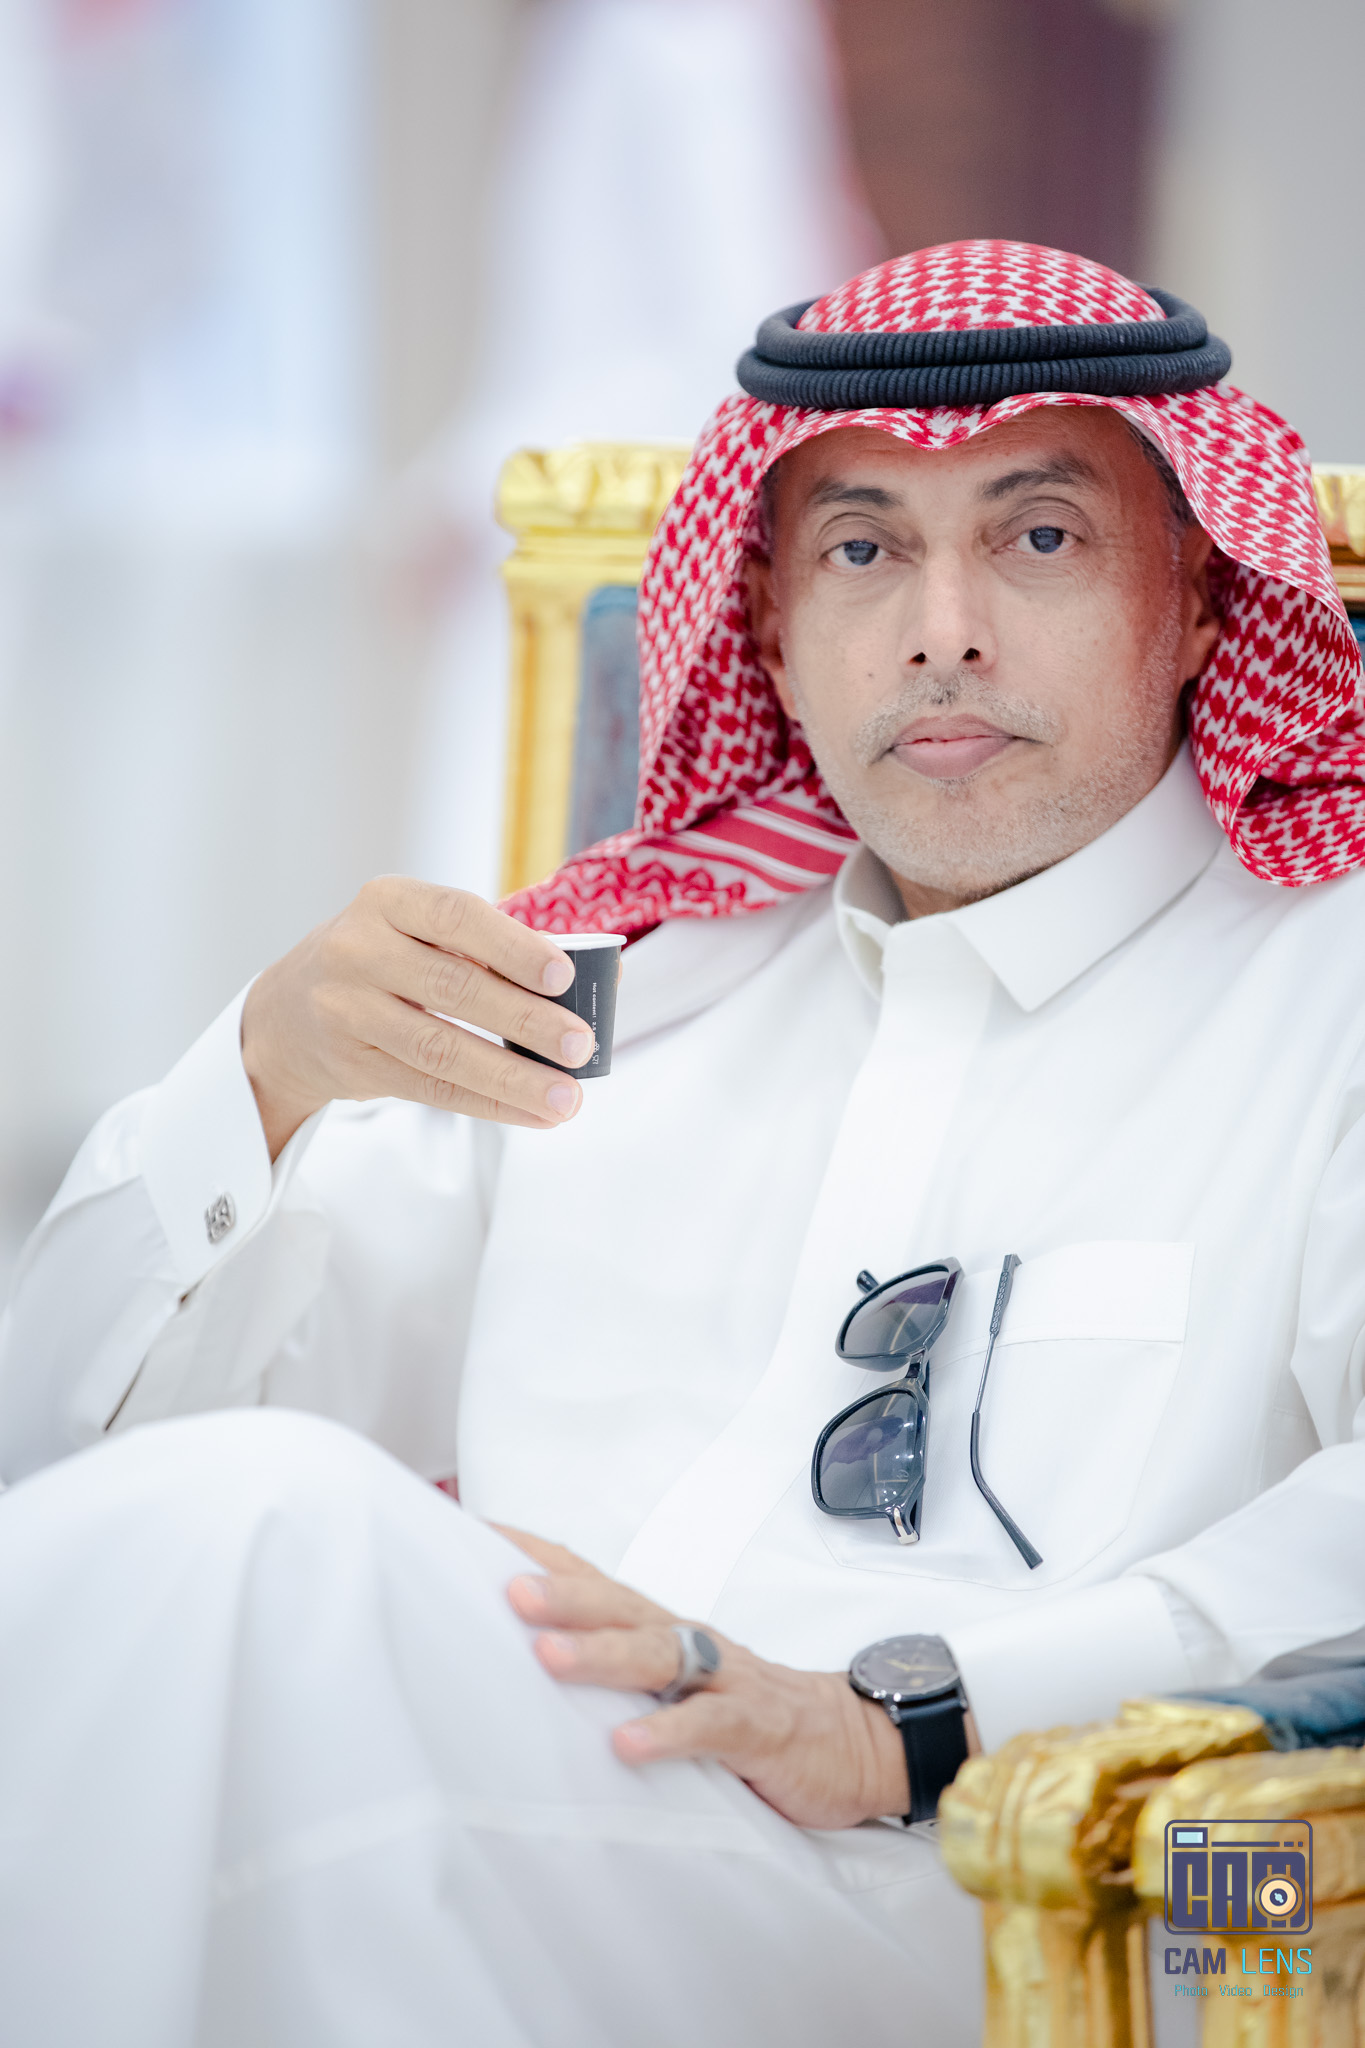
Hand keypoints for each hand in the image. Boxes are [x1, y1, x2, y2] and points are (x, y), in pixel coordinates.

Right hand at [241, 878, 593, 1158]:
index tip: (563, 975)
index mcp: (387, 901)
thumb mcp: (418, 931)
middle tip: (581, 1045)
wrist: (286, 1013)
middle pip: (453, 988)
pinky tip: (533, 1113)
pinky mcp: (352, 1066)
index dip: (511, 946)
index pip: (454, 917)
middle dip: (525, 1021)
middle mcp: (357, 951)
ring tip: (567, 1097)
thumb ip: (493, 945)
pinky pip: (430, 1088)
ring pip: (440, 1049)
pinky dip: (488, 1103)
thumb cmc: (384, 960)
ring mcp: (348, 1012)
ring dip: (512, 1077)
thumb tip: (597, 975)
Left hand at [499, 1530, 913, 1829]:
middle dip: (562, 1595)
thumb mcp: (677, 1683)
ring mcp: (724, 1680)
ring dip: (602, 1655)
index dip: (536, 1554)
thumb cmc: (746, 1710)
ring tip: (550, 1659)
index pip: (592, 1578)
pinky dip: (667, 1733)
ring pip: (660, 1656)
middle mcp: (688, 1641)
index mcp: (662, 1626)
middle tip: (507, 1592)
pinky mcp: (756, 1728)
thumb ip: (618, 1670)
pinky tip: (628, 1745)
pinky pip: (707, 1728)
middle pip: (619, 1606)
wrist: (852, 1741)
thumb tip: (529, 1661)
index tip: (473, 1534)